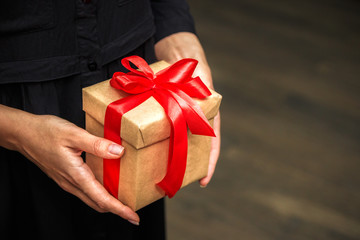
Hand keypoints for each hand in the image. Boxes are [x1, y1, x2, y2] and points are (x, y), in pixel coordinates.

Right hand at [0, 105, 139, 224]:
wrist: (23, 133)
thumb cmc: (45, 132)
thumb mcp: (73, 134)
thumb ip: (97, 144)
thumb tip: (119, 152)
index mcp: (76, 175)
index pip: (102, 199)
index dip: (119, 209)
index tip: (133, 217)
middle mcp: (71, 182)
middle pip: (98, 203)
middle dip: (116, 210)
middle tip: (132, 212)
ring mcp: (67, 181)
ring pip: (91, 198)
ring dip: (108, 203)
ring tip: (123, 201)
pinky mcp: (65, 176)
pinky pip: (85, 191)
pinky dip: (99, 194)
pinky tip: (106, 185)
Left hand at [155, 32, 220, 186]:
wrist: (178, 53)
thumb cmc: (193, 67)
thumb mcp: (197, 81)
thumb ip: (195, 97)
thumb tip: (188, 116)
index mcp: (206, 116)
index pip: (212, 144)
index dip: (209, 164)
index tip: (203, 182)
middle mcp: (192, 120)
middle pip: (192, 147)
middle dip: (185, 165)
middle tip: (174, 183)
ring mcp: (177, 117)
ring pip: (175, 140)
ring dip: (168, 155)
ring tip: (157, 172)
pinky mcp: (163, 112)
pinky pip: (158, 128)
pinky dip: (153, 138)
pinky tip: (141, 146)